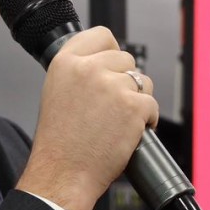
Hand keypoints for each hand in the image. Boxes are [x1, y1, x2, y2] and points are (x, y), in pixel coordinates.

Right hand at [18, 27, 157, 209]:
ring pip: (143, 81)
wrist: (63, 173)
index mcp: (66, 62)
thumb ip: (80, 72)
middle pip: (127, 59)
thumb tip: (107, 63)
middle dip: (126, 81)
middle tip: (112, 107)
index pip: (102, 36)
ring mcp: (112, 87)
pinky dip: (147, 119)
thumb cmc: (60, 142)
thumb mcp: (57, 91)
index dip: (112, 52)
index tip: (112, 67)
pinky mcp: (132, 107)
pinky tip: (130, 131)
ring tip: (119, 121)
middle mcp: (89, 69)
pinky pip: (152, 104)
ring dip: (138, 100)